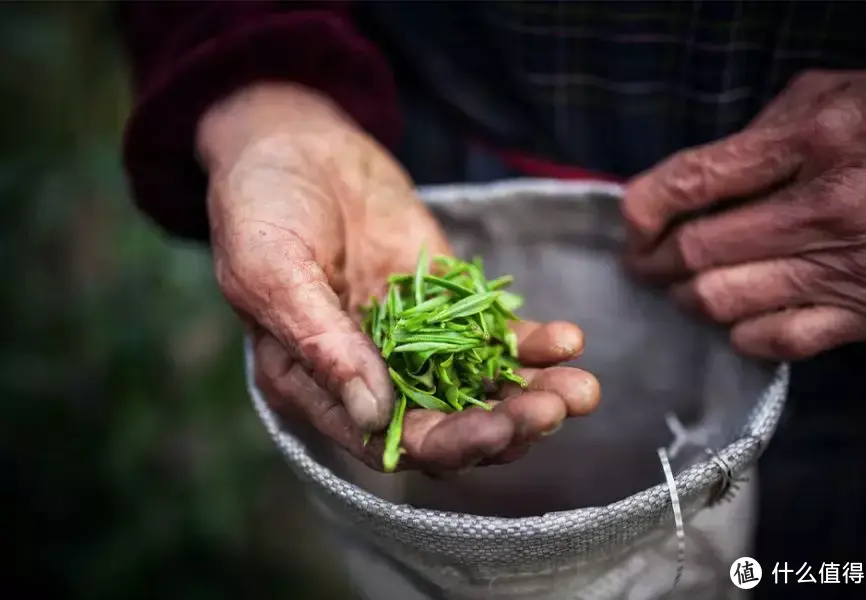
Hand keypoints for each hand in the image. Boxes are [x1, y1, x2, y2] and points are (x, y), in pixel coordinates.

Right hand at [199, 84, 599, 472]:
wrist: (293, 141)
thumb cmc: (260, 205)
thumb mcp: (272, 270)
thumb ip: (320, 344)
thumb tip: (374, 415)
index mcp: (316, 385)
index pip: (389, 439)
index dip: (446, 444)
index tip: (498, 429)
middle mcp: (370, 375)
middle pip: (447, 423)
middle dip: (504, 424)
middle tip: (555, 409)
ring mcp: (414, 340)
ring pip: (480, 387)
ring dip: (532, 393)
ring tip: (583, 387)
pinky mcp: (446, 302)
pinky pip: (493, 334)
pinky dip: (530, 344)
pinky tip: (567, 340)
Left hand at [621, 70, 865, 361]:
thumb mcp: (832, 97)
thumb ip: (760, 133)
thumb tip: (692, 179)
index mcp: (814, 139)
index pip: (693, 181)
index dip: (642, 208)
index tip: (631, 222)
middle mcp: (826, 207)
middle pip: (697, 250)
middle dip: (652, 261)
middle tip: (643, 261)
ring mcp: (846, 267)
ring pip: (722, 300)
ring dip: (687, 297)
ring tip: (683, 286)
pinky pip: (774, 340)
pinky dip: (739, 331)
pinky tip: (737, 314)